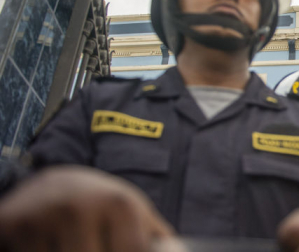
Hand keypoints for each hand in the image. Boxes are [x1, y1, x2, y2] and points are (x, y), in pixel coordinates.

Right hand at [0, 165, 172, 251]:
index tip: (116, 251)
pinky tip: (48, 246)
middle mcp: (81, 207)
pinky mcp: (12, 224)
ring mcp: (44, 217)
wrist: (52, 183)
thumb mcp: (134, 212)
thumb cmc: (102, 204)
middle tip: (93, 245)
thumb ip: (156, 237)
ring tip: (70, 244)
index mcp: (118, 204)